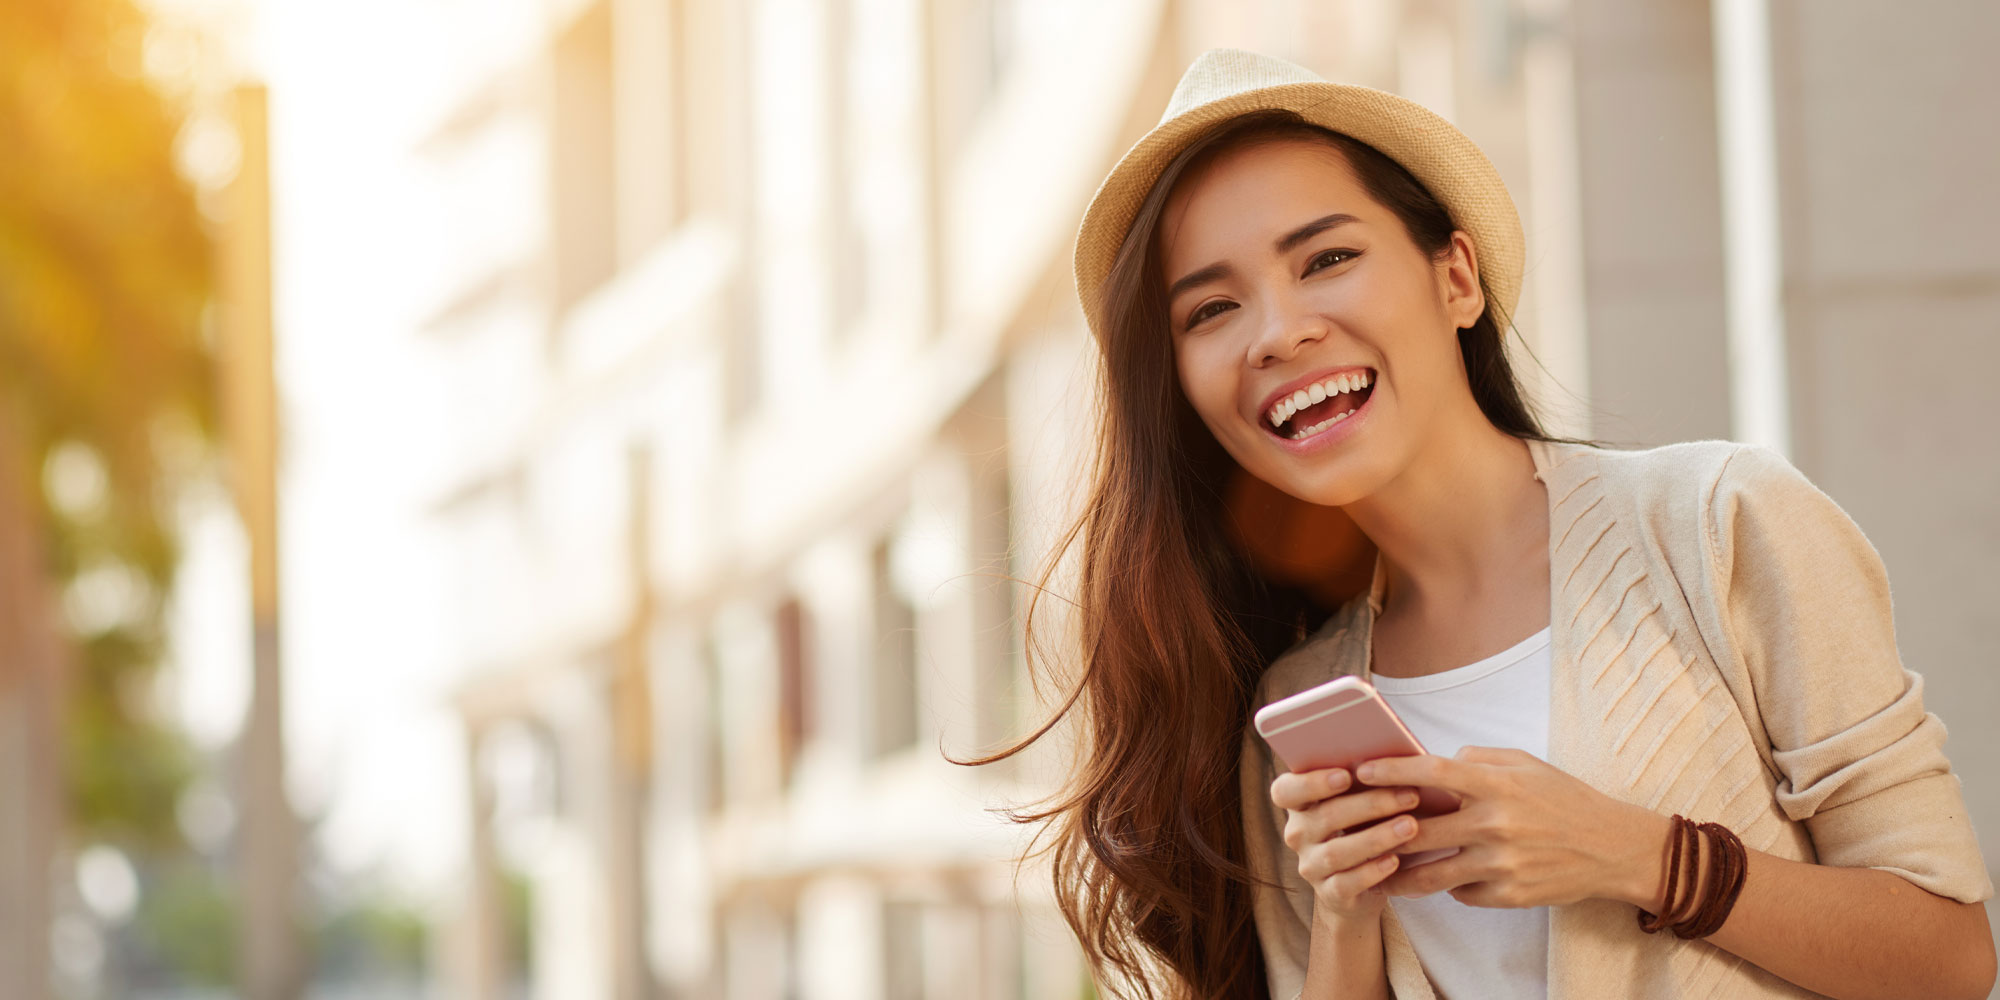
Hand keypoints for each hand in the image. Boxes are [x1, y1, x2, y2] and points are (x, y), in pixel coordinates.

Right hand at [1270, 766, 1426, 920]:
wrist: (1361, 884)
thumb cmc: (1364, 825)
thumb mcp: (1358, 801)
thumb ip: (1363, 780)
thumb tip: (1395, 757)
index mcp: (1299, 804)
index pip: (1285, 791)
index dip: (1311, 783)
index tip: (1345, 775)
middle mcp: (1297, 834)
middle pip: (1324, 817)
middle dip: (1370, 805)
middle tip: (1410, 795)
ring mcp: (1310, 866)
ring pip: (1336, 852)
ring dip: (1376, 837)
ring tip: (1411, 826)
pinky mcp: (1329, 894)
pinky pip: (1347, 883)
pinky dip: (1372, 871)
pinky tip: (1395, 860)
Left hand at [1363, 746, 1668, 909]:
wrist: (1611, 848)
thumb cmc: (1564, 799)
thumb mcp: (1526, 765)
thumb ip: (1479, 758)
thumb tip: (1439, 759)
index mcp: (1496, 785)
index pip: (1431, 773)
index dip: (1391, 771)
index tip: (1360, 771)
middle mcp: (1494, 824)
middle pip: (1418, 830)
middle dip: (1380, 830)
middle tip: (1353, 829)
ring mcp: (1501, 863)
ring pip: (1430, 875)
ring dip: (1399, 874)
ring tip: (1376, 870)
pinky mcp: (1509, 895)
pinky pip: (1461, 894)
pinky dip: (1448, 887)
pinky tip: (1441, 880)